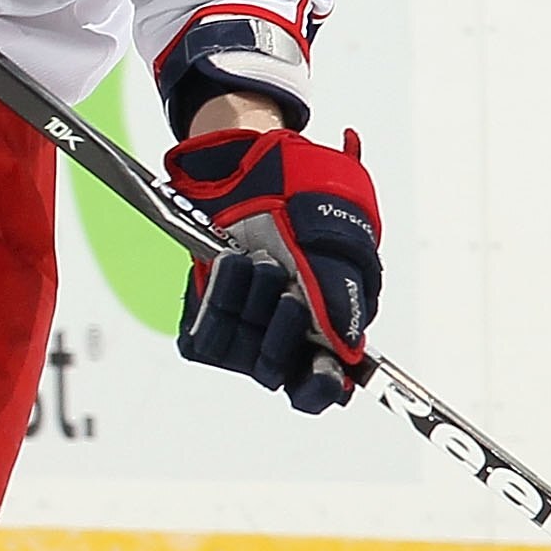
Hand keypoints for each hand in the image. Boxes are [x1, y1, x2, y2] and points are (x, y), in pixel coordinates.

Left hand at [165, 127, 381, 413]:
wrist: (247, 163)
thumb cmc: (302, 200)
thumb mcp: (337, 241)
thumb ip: (343, 298)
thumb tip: (347, 346)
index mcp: (323, 329)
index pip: (319, 386)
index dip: (323, 387)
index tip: (326, 373)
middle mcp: (280, 337)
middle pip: (277, 369)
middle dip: (284, 333)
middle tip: (289, 295)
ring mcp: (240, 329)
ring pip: (241, 351)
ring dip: (251, 304)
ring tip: (257, 261)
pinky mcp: (203, 319)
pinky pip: (204, 334)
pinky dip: (217, 298)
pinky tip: (228, 262)